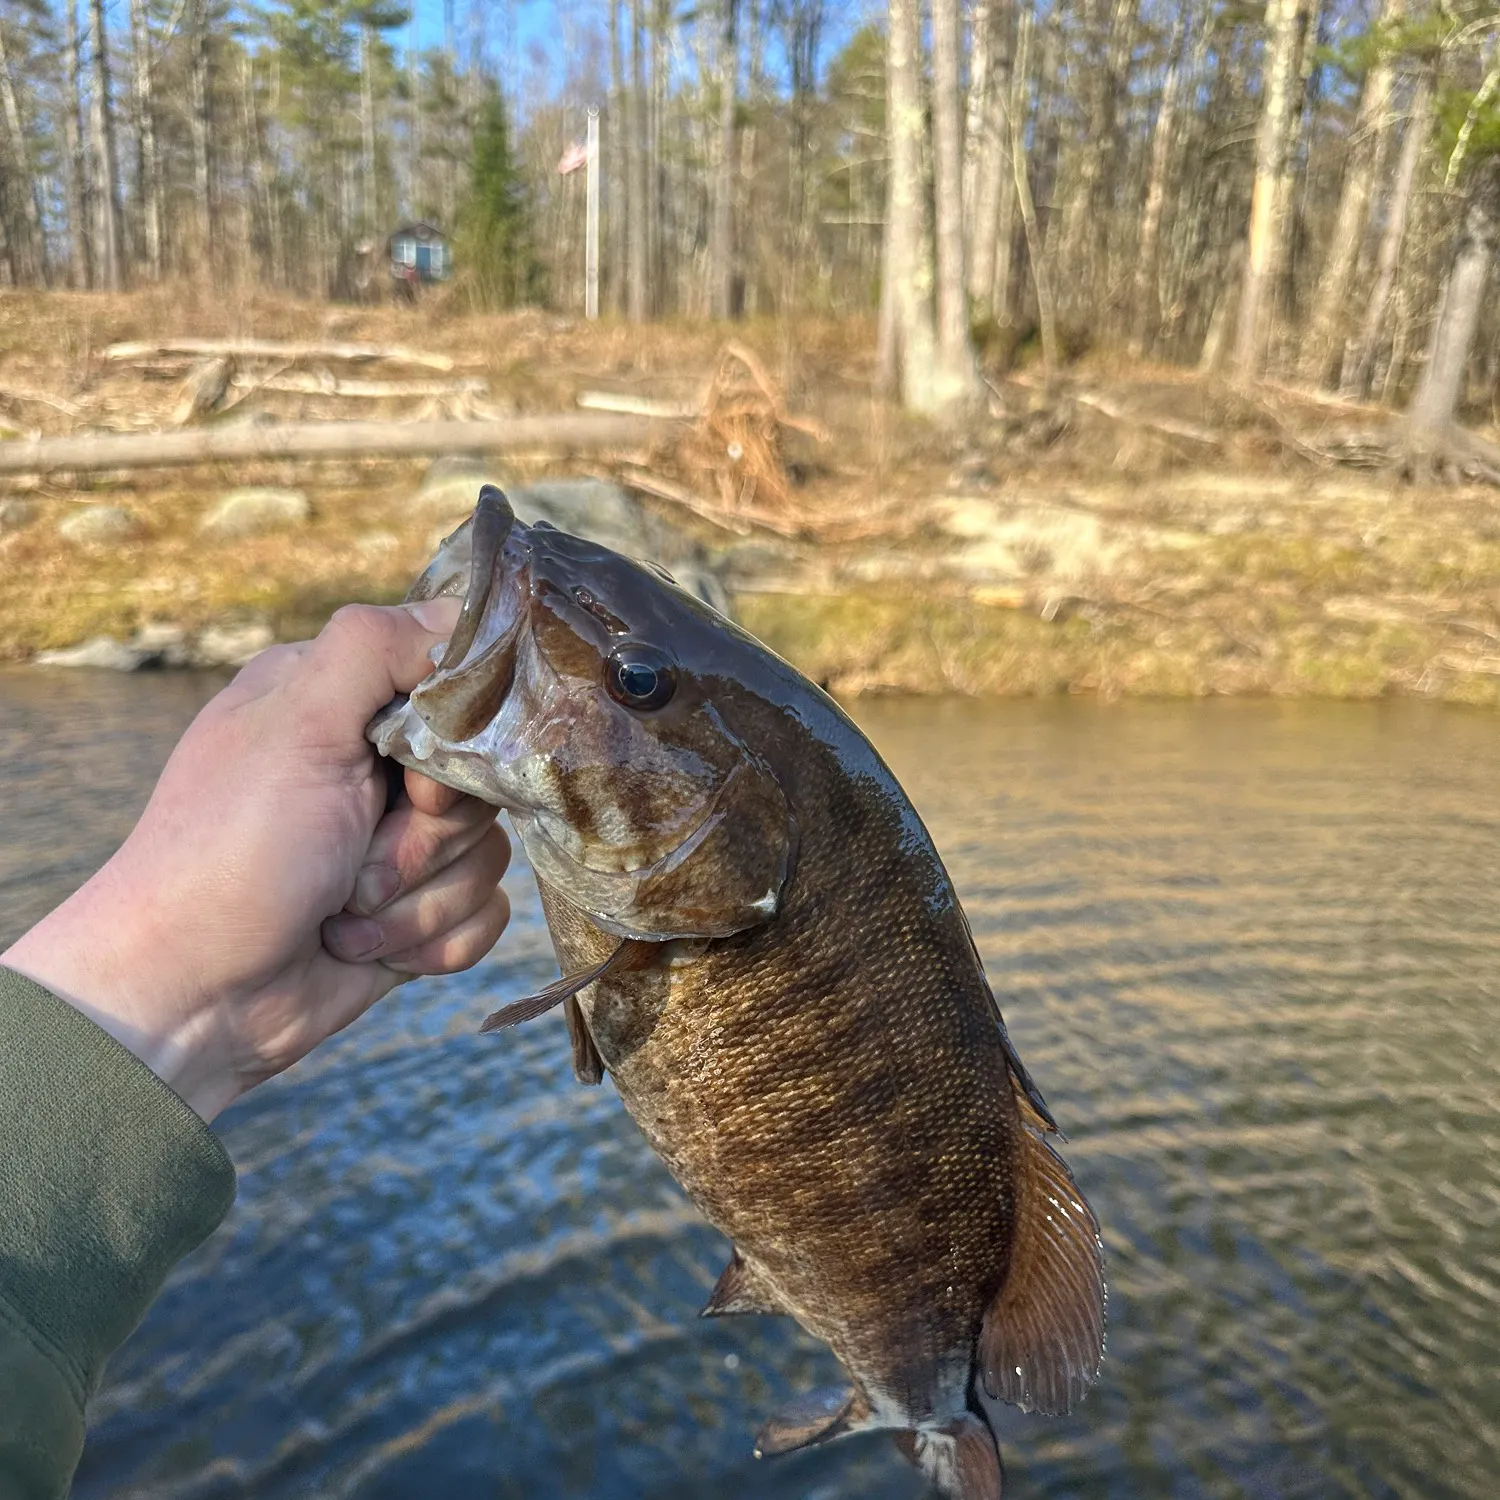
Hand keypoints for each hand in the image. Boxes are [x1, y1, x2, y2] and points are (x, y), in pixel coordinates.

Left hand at [1, 600, 509, 1121]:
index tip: (408, 779)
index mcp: (338, 702)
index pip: (457, 688)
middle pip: (482, 781)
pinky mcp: (412, 912)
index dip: (454, 743)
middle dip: (427, 835)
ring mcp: (394, 844)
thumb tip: (461, 614)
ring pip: (490, 855)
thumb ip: (375, 647)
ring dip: (419, 898)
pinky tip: (367, 947)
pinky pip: (484, 917)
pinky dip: (431, 941)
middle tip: (356, 854)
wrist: (192, 999)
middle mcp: (370, 766)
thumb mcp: (296, 725)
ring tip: (344, 911)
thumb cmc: (231, 853)